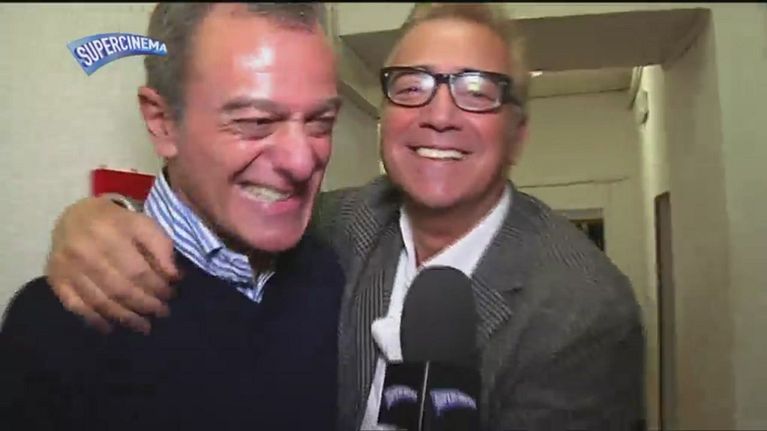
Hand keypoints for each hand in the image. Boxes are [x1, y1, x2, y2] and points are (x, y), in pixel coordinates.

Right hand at [45, 196, 179, 333]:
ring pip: (100, 301)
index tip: (171, 295)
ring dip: (125, 318)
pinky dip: (94, 320)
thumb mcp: (144, 224)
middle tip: (162, 313)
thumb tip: (174, 277)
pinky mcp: (56, 279)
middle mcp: (85, 250)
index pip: (138, 270)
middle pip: (120, 288)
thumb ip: (161, 247)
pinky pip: (76, 306)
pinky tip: (111, 327)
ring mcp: (67, 267)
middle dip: (145, 305)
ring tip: (144, 326)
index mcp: (110, 232)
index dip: (158, 287)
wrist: (75, 215)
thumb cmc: (118, 222)